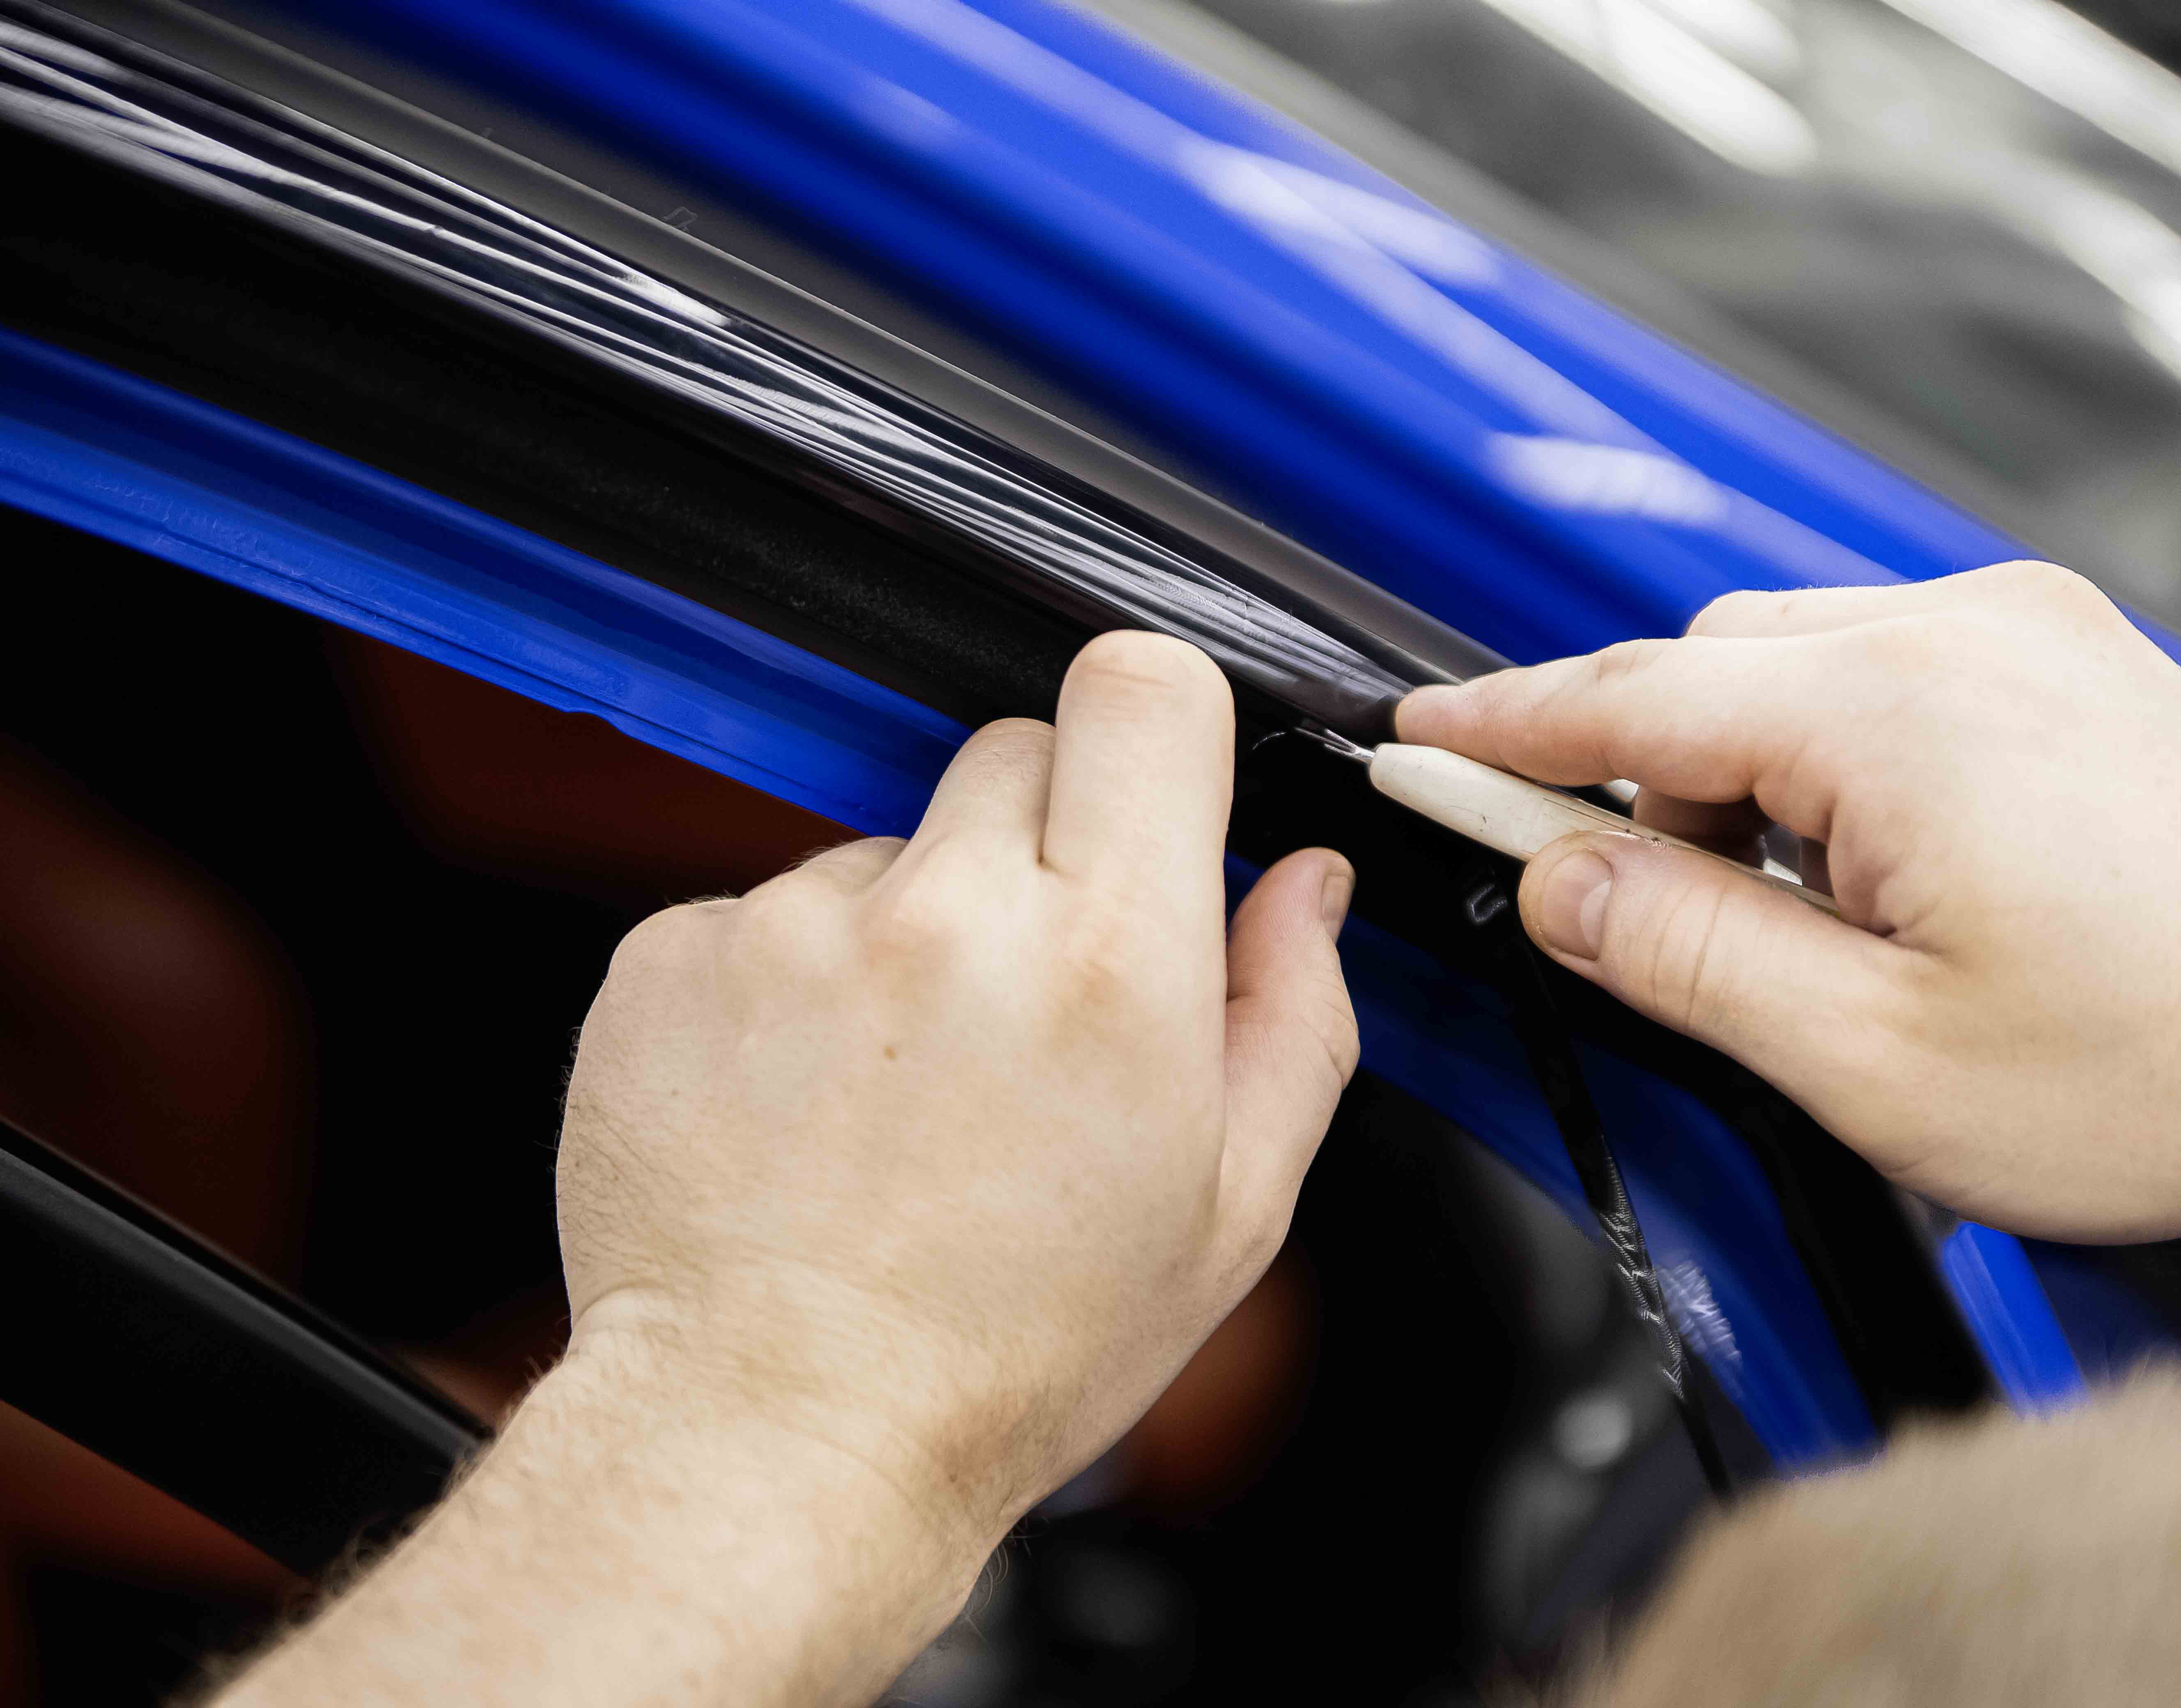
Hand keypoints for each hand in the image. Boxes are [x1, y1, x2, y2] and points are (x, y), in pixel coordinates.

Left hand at [559, 630, 1357, 1540]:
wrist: (774, 1441)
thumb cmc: (1012, 1351)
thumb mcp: (1228, 1208)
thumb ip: (1294, 1014)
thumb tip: (1305, 882)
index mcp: (1111, 960)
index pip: (1145, 690)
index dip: (1157, 733)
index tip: (1149, 806)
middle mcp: (951, 914)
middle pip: (1017, 748)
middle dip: (1041, 846)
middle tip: (1026, 998)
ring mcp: (796, 927)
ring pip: (889, 843)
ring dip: (910, 927)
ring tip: (899, 1090)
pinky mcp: (672, 956)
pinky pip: (762, 908)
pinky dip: (790, 984)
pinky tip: (805, 1107)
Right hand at [1400, 562, 2180, 1244]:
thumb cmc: (2179, 1063)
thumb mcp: (1873, 1060)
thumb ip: (1681, 953)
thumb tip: (1552, 880)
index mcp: (1895, 720)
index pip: (1626, 699)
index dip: (1500, 729)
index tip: (1416, 745)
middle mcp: (1961, 634)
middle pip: (1704, 668)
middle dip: (1637, 781)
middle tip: (1637, 917)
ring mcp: (2027, 630)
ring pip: (1789, 666)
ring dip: (1742, 778)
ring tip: (1806, 929)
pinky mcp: (2069, 655)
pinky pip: (1883, 672)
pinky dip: (1831, 759)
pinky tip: (1880, 875)